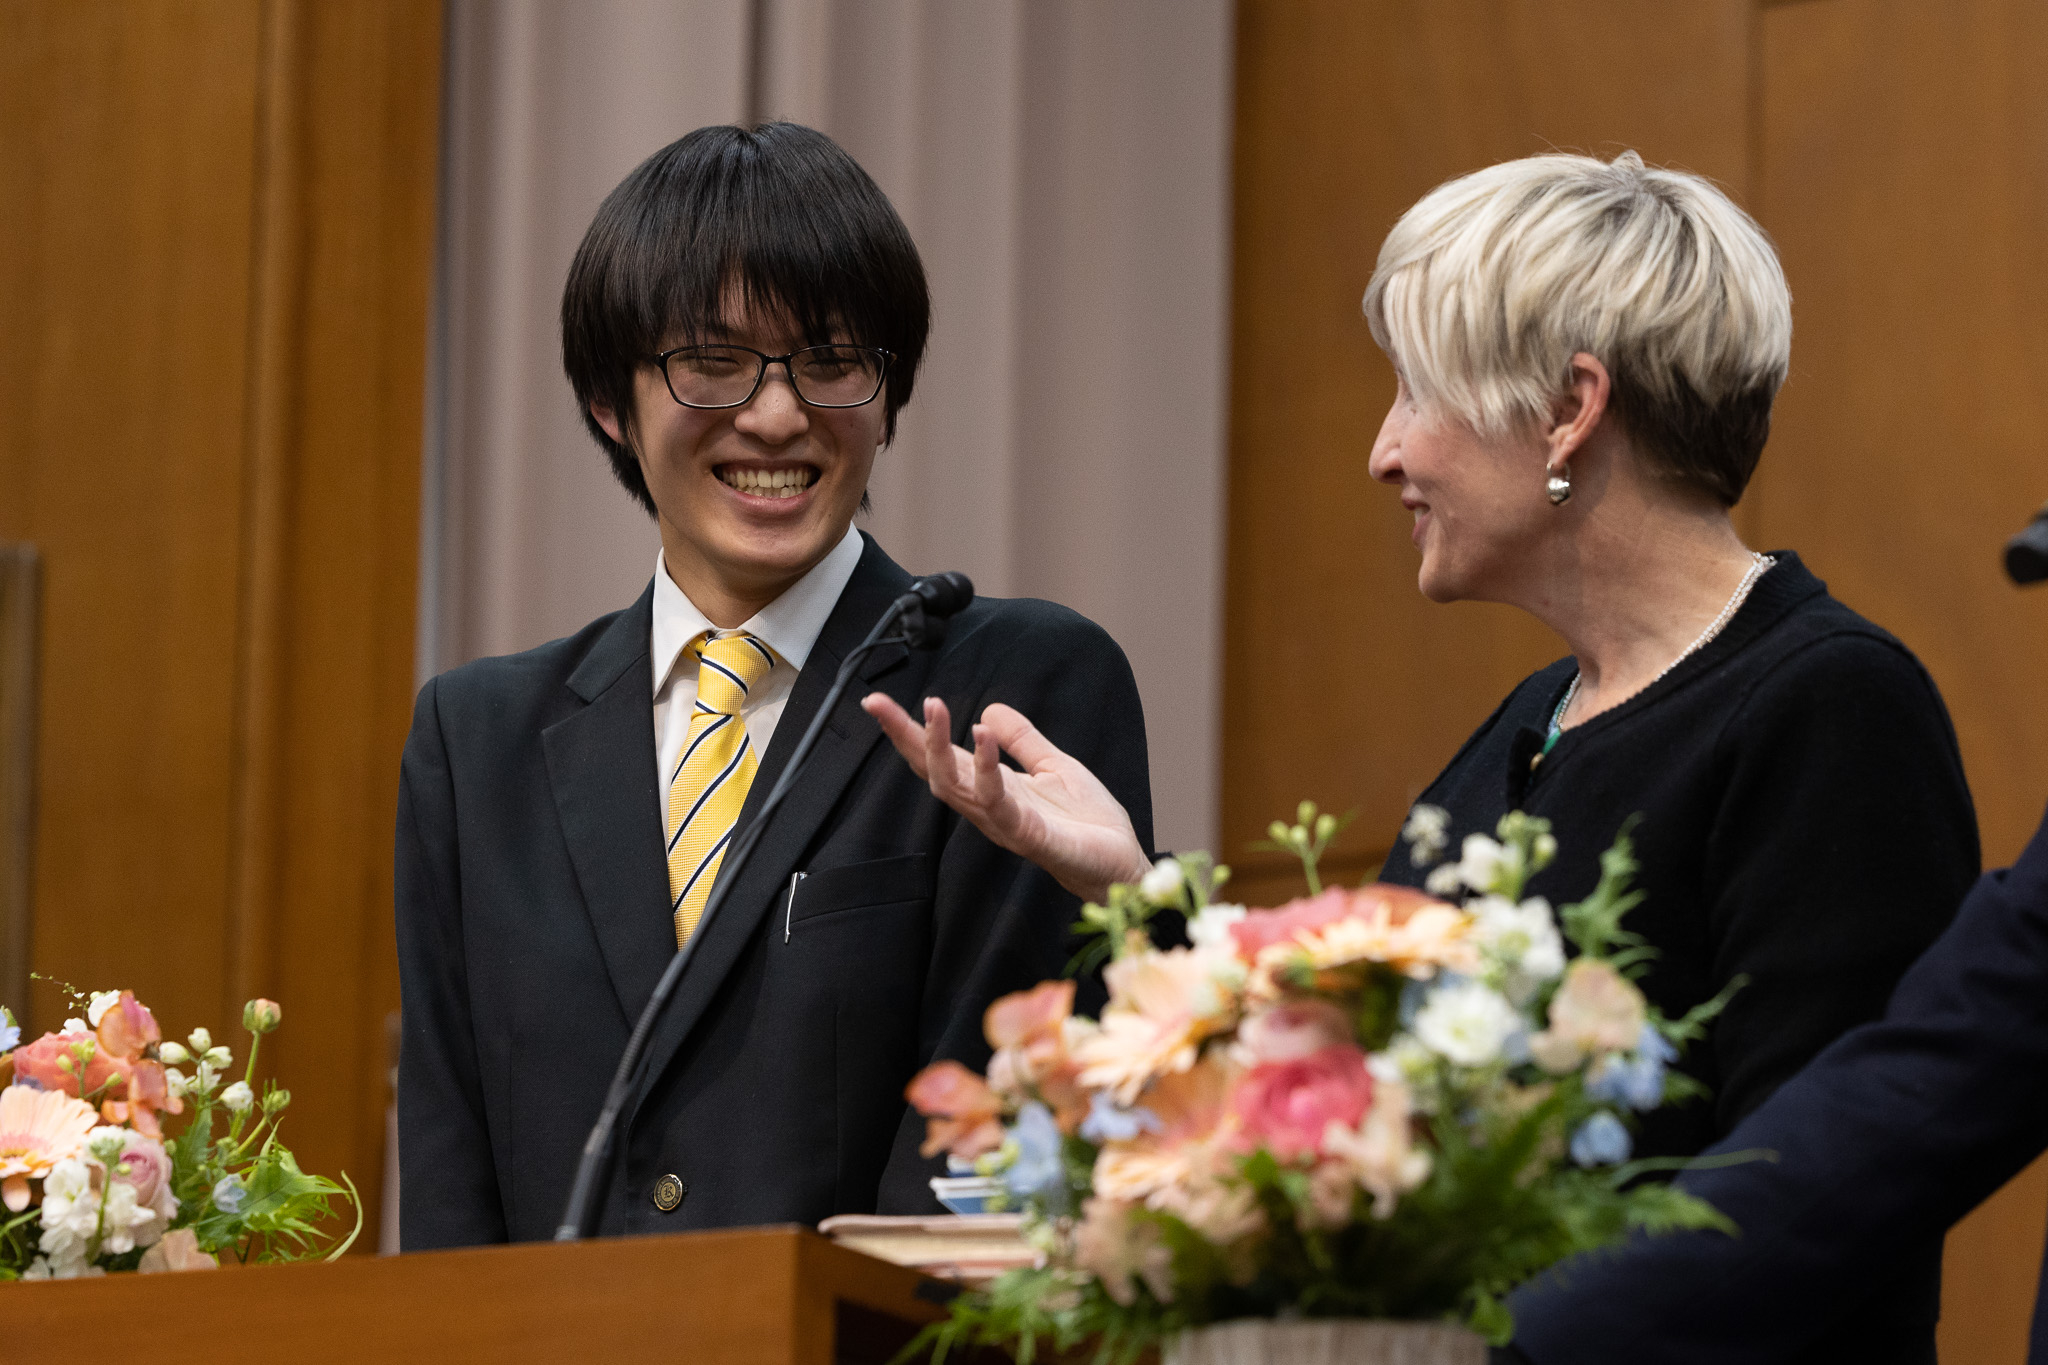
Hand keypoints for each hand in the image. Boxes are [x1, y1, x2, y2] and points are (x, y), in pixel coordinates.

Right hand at [860, 693, 1151, 902]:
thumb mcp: (1053, 765)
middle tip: (879, 704)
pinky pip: (998, 803)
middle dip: (904, 738)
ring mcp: (1005, 824)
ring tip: (931, 708)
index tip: (877, 703)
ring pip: (955, 787)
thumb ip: (1022, 739)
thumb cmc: (1088, 822)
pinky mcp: (1030, 835)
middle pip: (933, 772)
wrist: (1121, 863)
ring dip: (938, 746)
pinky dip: (986, 769)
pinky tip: (982, 737)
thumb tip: (987, 711)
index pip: (940, 758)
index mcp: (991, 789)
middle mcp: (988, 808)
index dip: (908, 733)